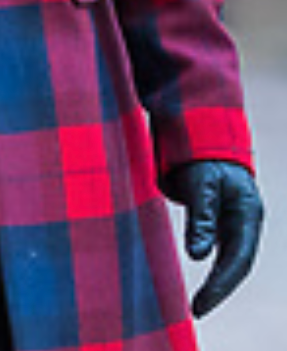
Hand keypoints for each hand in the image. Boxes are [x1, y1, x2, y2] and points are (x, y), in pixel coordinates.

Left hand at [164, 159, 263, 316]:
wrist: (198, 134)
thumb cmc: (200, 157)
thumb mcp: (200, 184)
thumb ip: (201, 218)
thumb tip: (197, 256)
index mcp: (247, 214)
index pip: (238, 258)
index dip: (221, 284)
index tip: (202, 304)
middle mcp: (245, 222)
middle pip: (236, 264)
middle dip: (220, 289)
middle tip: (197, 310)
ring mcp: (234, 222)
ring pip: (229, 260)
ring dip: (217, 282)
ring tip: (198, 304)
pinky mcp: (220, 220)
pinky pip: (219, 250)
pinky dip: (211, 267)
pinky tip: (201, 281)